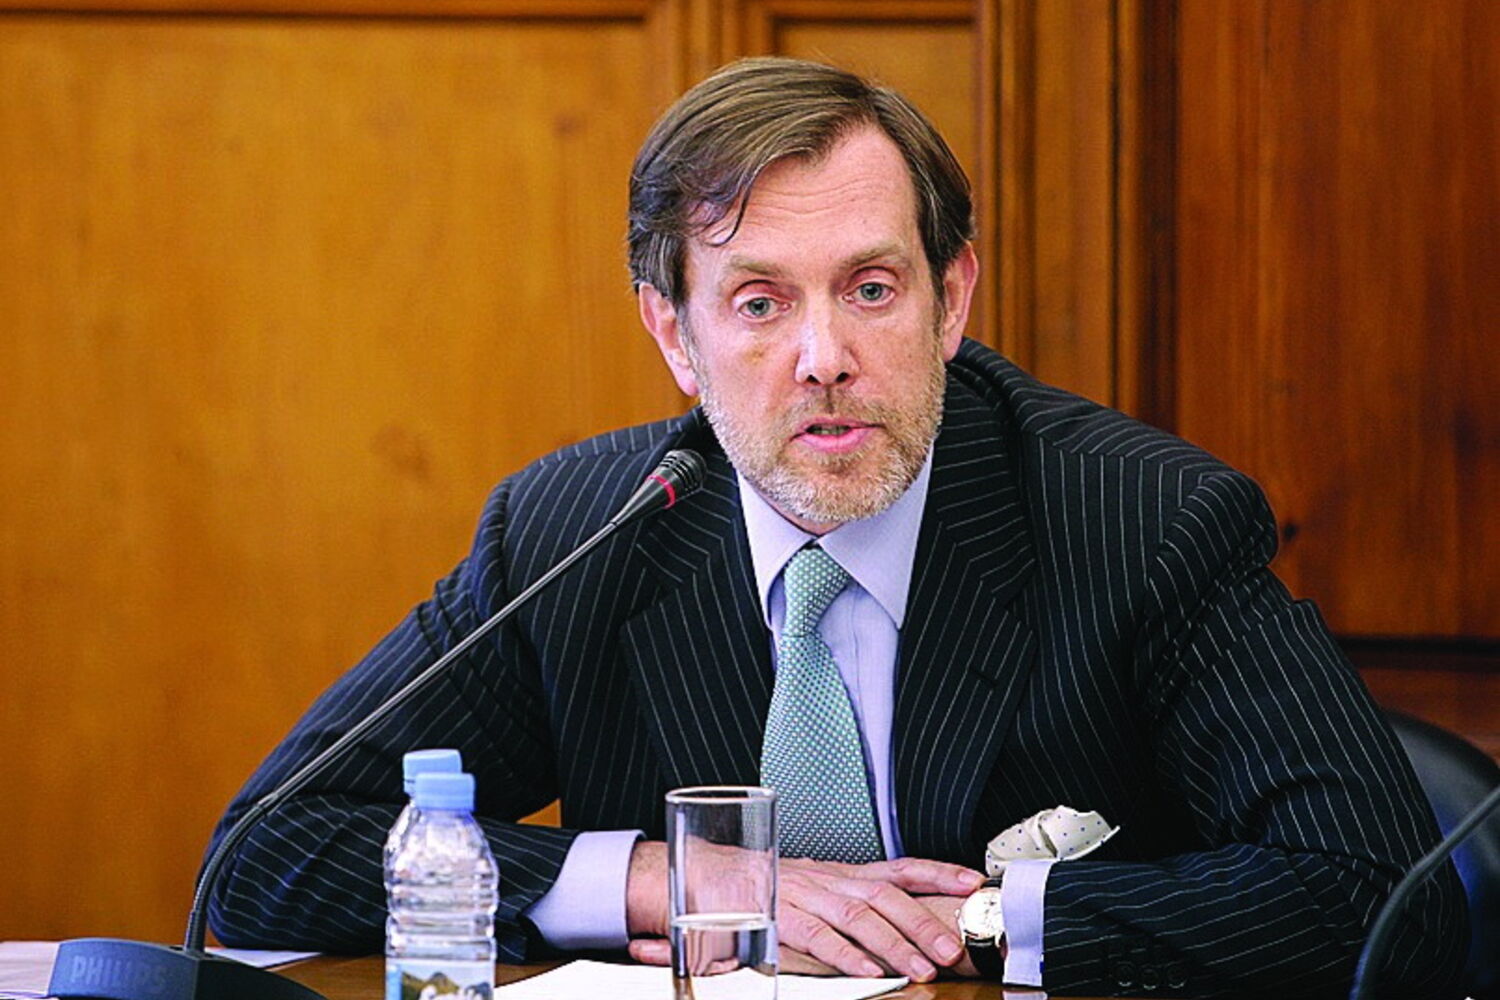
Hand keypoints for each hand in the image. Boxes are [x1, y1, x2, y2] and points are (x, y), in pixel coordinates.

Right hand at [625, 842, 982, 981]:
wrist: (702, 874)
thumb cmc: (763, 888)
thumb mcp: (815, 892)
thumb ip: (849, 907)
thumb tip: (904, 934)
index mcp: (840, 872)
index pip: (897, 867)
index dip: (936, 872)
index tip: (971, 882)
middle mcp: (827, 877)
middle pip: (885, 894)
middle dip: (923, 920)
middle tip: (952, 947)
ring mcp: (802, 892)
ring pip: (857, 913)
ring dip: (894, 942)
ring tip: (922, 968)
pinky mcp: (775, 913)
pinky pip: (816, 933)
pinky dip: (845, 953)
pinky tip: (869, 971)